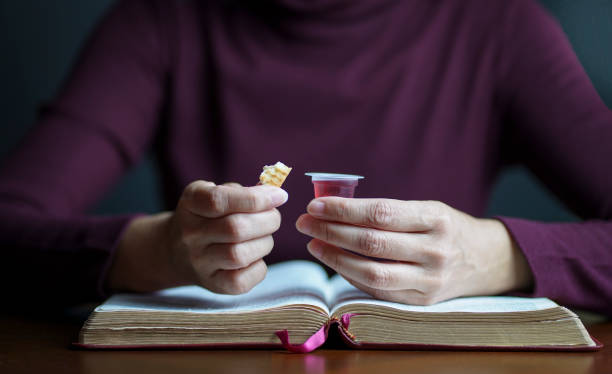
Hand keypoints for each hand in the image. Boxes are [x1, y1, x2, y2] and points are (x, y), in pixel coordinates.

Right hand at [107, 181, 287, 293]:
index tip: (279, 196)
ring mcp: (199, 262)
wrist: (177, 251)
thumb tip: (275, 196)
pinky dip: (258, 267)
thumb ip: (243, 192)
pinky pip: (243, 280)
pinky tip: (255, 256)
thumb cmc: (208, 216)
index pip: (219, 200)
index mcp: (191, 203)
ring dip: (264, 243)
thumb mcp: (215, 193)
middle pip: (236, 228)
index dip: (255, 198)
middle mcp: (190, 234)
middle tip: (273, 217)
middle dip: (267, 220)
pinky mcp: (213, 285)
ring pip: (240, 255)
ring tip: (264, 237)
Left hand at [296, 198, 532, 304]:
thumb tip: (334, 210)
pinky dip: (351, 276)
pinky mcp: (422, 301)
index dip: (343, 210)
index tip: (316, 206)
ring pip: (371, 272)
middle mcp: (435, 250)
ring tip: (314, 244)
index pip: (380, 213)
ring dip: (335, 258)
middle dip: (331, 232)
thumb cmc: (448, 228)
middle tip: (305, 223)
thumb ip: (388, 212)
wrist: (487, 260)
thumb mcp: (428, 209)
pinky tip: (335, 262)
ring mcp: (430, 280)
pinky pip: (378, 290)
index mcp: (436, 218)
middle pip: (371, 243)